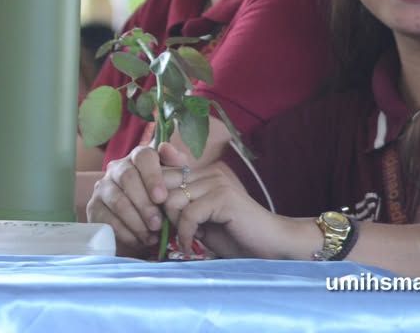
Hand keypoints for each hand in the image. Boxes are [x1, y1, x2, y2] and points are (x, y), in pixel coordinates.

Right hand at [86, 143, 187, 256]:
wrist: (145, 227)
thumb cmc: (162, 202)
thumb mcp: (174, 185)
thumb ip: (177, 166)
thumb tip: (167, 148)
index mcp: (138, 158)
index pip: (143, 157)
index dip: (152, 176)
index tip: (161, 197)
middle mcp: (117, 168)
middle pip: (127, 178)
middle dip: (144, 204)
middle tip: (157, 223)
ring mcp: (103, 187)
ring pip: (117, 201)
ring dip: (136, 221)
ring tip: (151, 235)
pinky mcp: (94, 207)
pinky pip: (107, 219)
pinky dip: (126, 233)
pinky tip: (139, 240)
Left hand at [156, 145, 305, 259]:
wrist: (270, 246)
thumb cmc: (235, 237)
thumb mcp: (200, 222)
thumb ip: (180, 211)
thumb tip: (149, 211)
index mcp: (202, 175)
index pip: (162, 175)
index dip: (153, 201)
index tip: (156, 225)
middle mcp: (208, 173)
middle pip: (162, 185)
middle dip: (159, 213)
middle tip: (166, 235)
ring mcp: (217, 182)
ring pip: (172, 199)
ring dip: (172, 224)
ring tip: (183, 240)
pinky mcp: (223, 197)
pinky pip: (189, 213)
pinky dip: (185, 233)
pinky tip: (191, 245)